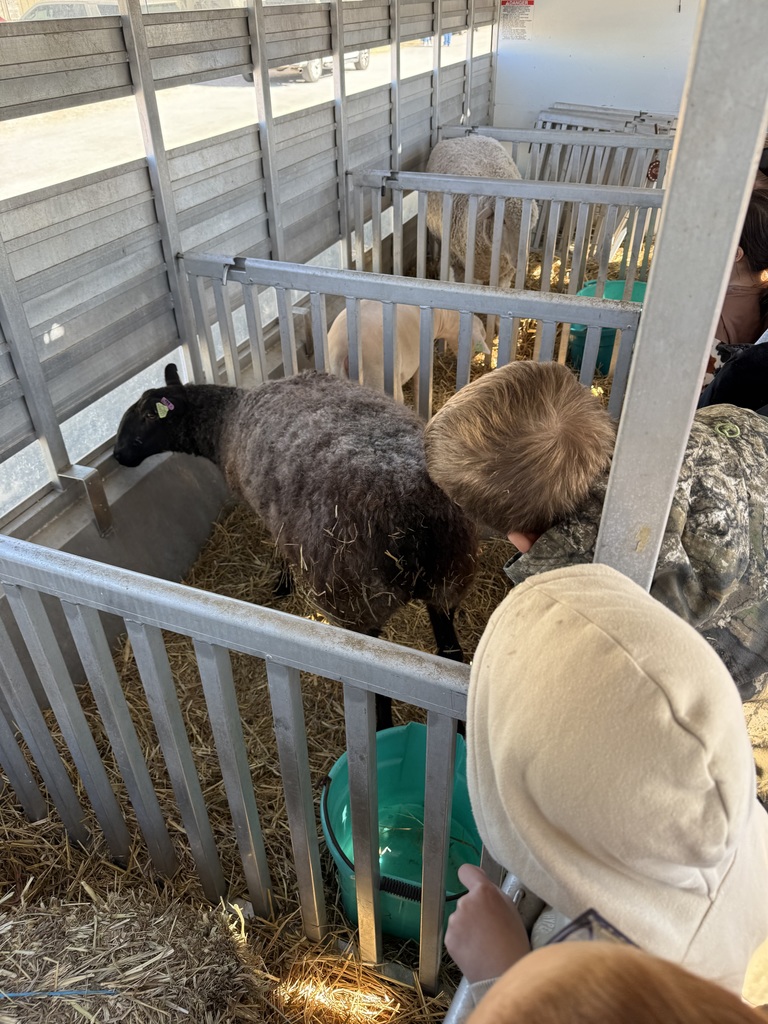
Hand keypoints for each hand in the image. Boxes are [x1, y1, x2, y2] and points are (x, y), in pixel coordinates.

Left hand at [444, 864, 530, 982]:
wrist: (504, 973)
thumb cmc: (513, 941)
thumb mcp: (511, 909)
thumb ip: (494, 894)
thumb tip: (481, 884)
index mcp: (484, 892)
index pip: (467, 871)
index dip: (470, 877)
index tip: (473, 883)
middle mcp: (465, 902)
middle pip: (467, 900)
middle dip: (475, 910)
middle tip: (490, 928)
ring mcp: (455, 921)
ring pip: (461, 919)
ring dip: (468, 927)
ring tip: (484, 943)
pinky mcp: (448, 938)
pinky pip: (455, 934)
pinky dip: (462, 941)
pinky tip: (475, 951)